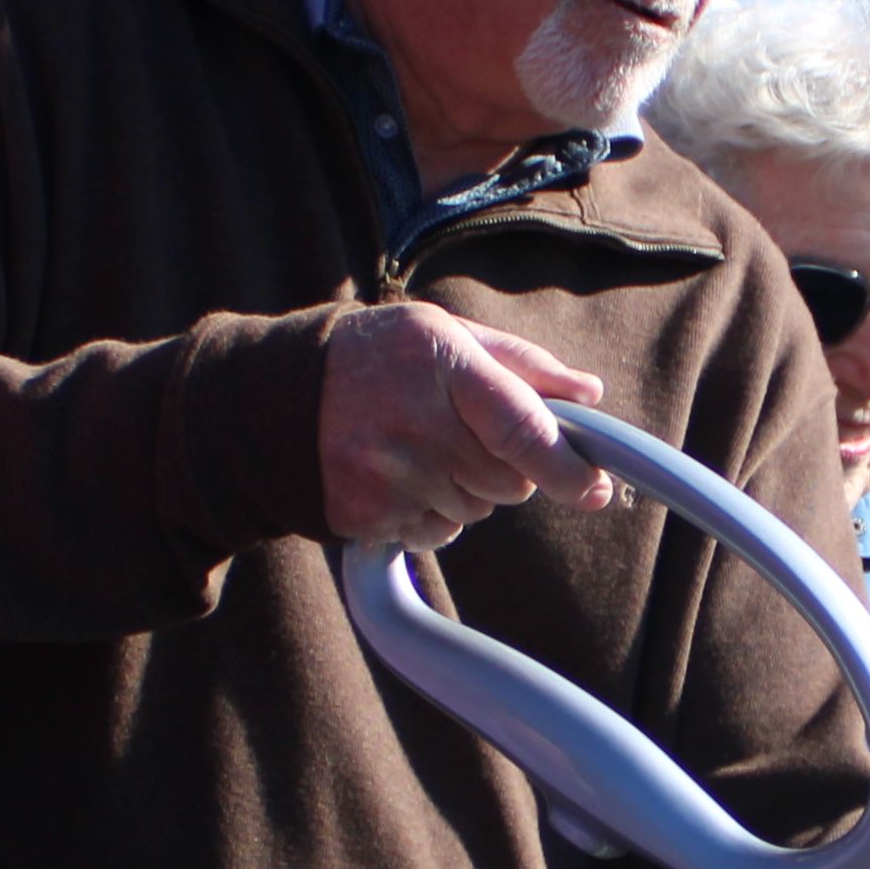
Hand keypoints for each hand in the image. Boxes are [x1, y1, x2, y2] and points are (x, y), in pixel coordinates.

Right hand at [322, 303, 615, 548]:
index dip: (567, 467)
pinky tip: (399, 476)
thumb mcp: (445, 334)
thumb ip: (522, 364)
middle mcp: (414, 422)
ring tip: (421, 448)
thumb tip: (589, 394)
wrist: (273, 396)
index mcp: (442, 363)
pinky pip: (435, 535)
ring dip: (466, 490)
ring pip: (476, 511)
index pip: (523, 428)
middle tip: (465, 435)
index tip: (596, 487)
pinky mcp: (365, 516)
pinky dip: (430, 515)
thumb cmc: (378, 356)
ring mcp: (386, 475)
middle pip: (509, 482)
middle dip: (508, 468)